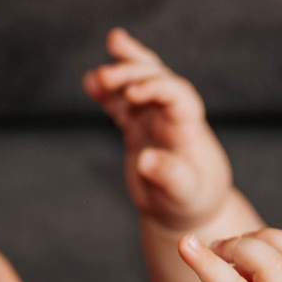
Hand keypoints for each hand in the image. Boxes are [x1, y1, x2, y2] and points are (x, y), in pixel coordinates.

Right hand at [83, 28, 235, 232]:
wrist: (186, 210)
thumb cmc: (192, 202)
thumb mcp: (187, 195)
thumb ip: (171, 177)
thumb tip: (145, 160)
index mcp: (187, 128)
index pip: (177, 95)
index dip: (156, 87)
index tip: (132, 93)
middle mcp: (171, 116)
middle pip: (156, 79)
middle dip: (132, 71)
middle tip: (104, 76)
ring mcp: (153, 120)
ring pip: (137, 83)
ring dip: (120, 71)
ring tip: (97, 73)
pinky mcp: (137, 128)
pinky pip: (121, 104)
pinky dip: (106, 93)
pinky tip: (90, 83)